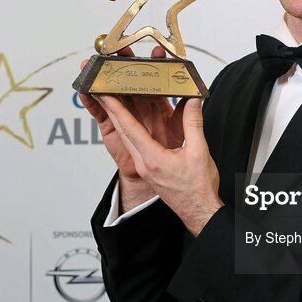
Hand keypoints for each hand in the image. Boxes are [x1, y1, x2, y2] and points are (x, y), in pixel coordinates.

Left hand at [102, 94, 222, 235]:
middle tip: (103, 91)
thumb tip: (192, 102)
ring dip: (120, 118)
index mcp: (153, 159)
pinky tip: (133, 121)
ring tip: (113, 101)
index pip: (129, 128)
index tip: (106, 95)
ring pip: (128, 138)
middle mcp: (144, 163)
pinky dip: (132, 129)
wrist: (199, 210)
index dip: (116, 109)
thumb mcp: (198, 151)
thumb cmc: (198, 187)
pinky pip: (137, 144)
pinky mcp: (149, 168)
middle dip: (112, 109)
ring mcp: (145, 166)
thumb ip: (193, 123)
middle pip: (123, 131)